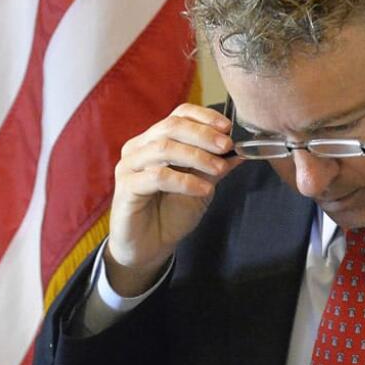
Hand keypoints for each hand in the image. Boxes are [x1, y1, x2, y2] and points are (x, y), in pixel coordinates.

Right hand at [105, 104, 241, 295]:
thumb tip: (238, 151)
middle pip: (171, 127)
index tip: (227, 128)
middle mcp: (139, 148)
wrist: (149, 249)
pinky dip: (185, 181)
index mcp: (154, 141)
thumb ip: (214, 167)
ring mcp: (129, 166)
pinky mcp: (126, 187)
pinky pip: (158, 177)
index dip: (204, 117)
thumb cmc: (170, 216)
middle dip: (203, 135)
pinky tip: (203, 189)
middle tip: (226, 146)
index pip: (178, 115)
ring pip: (164, 148)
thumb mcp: (200, 187)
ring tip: (218, 170)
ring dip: (197, 157)